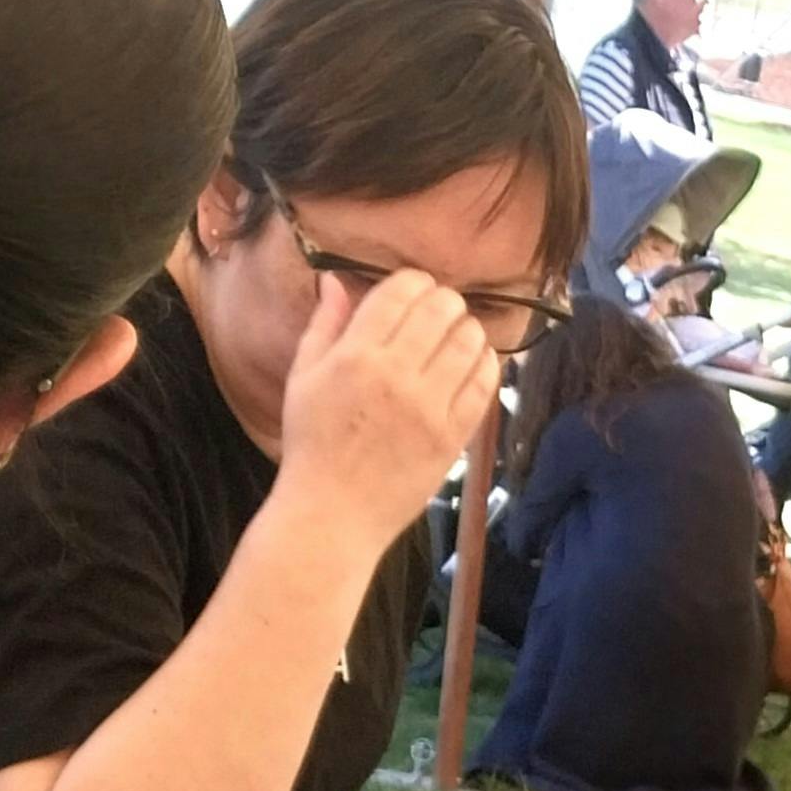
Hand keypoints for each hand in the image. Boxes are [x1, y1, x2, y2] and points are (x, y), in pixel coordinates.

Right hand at [275, 268, 499, 567]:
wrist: (335, 511)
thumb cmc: (313, 441)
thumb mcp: (304, 374)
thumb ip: (326, 324)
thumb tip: (337, 279)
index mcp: (357, 355)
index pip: (402, 293)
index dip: (416, 282)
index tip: (416, 288)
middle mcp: (398, 377)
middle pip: (441, 312)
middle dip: (446, 301)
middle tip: (443, 309)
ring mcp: (431, 409)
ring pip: (469, 345)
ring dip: (469, 329)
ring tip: (461, 333)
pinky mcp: (453, 438)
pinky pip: (484, 388)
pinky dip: (486, 366)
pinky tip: (477, 361)